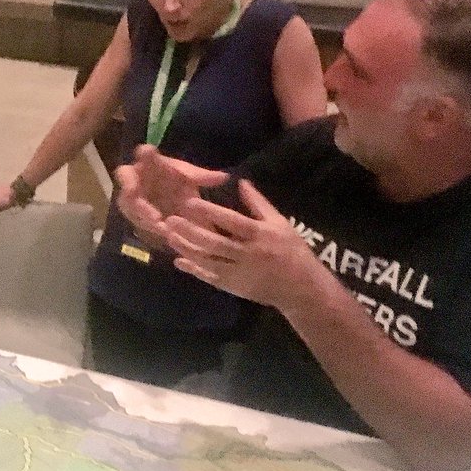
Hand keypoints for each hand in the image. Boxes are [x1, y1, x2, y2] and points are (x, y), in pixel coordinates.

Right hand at [115, 145, 226, 247]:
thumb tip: (224, 177)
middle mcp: (137, 177)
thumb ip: (204, 178)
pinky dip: (149, 227)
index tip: (148, 152)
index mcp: (150, 163)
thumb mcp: (192, 180)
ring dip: (142, 213)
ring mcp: (133, 197)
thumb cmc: (180, 185)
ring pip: (129, 203)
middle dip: (130, 184)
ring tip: (159, 223)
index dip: (144, 153)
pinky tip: (163, 232)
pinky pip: (136, 220)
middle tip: (137, 193)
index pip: (143, 152)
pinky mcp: (134, 215)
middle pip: (125, 176)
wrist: (174, 207)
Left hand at [162, 179, 327, 312]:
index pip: (232, 222)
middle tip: (170, 220)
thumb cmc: (291, 250)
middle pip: (215, 243)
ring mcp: (239, 273)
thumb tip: (241, 182)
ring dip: (187, 249)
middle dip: (191, 232)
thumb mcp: (280, 223)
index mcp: (261, 235)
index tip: (190, 202)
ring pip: (209, 261)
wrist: (301, 289)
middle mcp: (248, 255)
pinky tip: (178, 261)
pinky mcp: (233, 287)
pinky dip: (194, 270)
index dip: (210, 212)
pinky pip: (210, 278)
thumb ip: (258, 203)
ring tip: (169, 236)